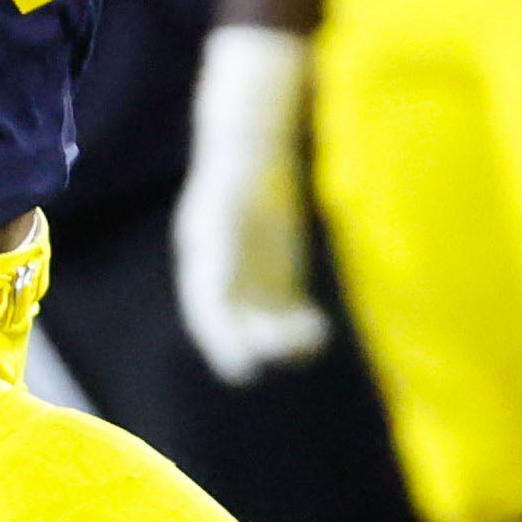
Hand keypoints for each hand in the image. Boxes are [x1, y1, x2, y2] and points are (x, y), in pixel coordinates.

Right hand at [173, 25, 328, 379]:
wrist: (253, 151)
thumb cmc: (240, 171)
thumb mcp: (228, 199)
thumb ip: (221, 237)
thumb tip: (219, 280)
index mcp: (203, 261)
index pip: (209, 310)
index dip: (222, 342)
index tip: (244, 369)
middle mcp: (222, 280)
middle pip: (237, 325)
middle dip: (260, 342)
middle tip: (289, 347)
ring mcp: (249, 284)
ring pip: (262, 328)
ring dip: (285, 339)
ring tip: (314, 332)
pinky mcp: (277, 286)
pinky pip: (287, 319)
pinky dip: (302, 330)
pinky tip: (318, 327)